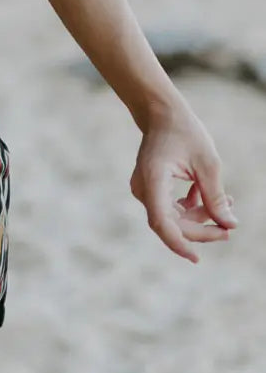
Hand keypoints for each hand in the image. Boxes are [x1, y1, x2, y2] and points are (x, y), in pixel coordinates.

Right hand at [130, 102, 236, 262]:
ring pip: (172, 217)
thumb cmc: (185, 133)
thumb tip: (229, 225)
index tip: (196, 258)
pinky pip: (170, 208)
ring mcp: (144, 190)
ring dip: (198, 217)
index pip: (162, 221)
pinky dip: (190, 207)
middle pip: (171, 223)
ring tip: (227, 205)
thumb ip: (216, 197)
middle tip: (228, 229)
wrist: (162, 114)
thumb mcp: (208, 164)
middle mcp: (143, 189)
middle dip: (200, 229)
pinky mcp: (150, 189)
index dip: (179, 243)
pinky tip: (206, 196)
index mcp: (152, 180)